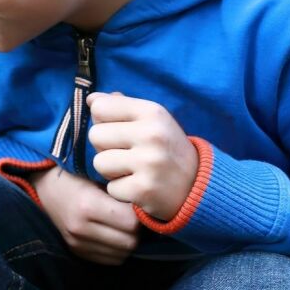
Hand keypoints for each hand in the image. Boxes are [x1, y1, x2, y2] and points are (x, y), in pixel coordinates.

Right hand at [33, 165, 140, 265]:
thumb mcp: (96, 175)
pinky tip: (113, 234)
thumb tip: (146, 205)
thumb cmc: (73, 175)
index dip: (139, 214)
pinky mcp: (76, 251)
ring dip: (128, 241)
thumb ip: (119, 192)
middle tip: (133, 216)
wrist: (43, 187)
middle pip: (129, 242)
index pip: (131, 222)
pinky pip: (111, 260)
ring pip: (123, 254)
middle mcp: (81, 229)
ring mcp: (77, 243)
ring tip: (123, 226)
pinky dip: (117, 249)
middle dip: (137, 231)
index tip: (136, 205)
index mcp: (87, 206)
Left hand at [87, 92, 198, 220]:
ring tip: (133, 170)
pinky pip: (111, 187)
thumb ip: (121, 107)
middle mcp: (152, 134)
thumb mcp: (152, 121)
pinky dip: (121, 190)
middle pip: (95, 135)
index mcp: (152, 112)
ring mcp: (149, 162)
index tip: (121, 130)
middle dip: (105, 147)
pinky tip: (139, 186)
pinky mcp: (144, 189)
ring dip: (111, 171)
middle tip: (128, 154)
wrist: (198, 186)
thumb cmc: (166, 149)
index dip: (103, 121)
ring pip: (99, 162)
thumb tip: (91, 99)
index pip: (100, 107)